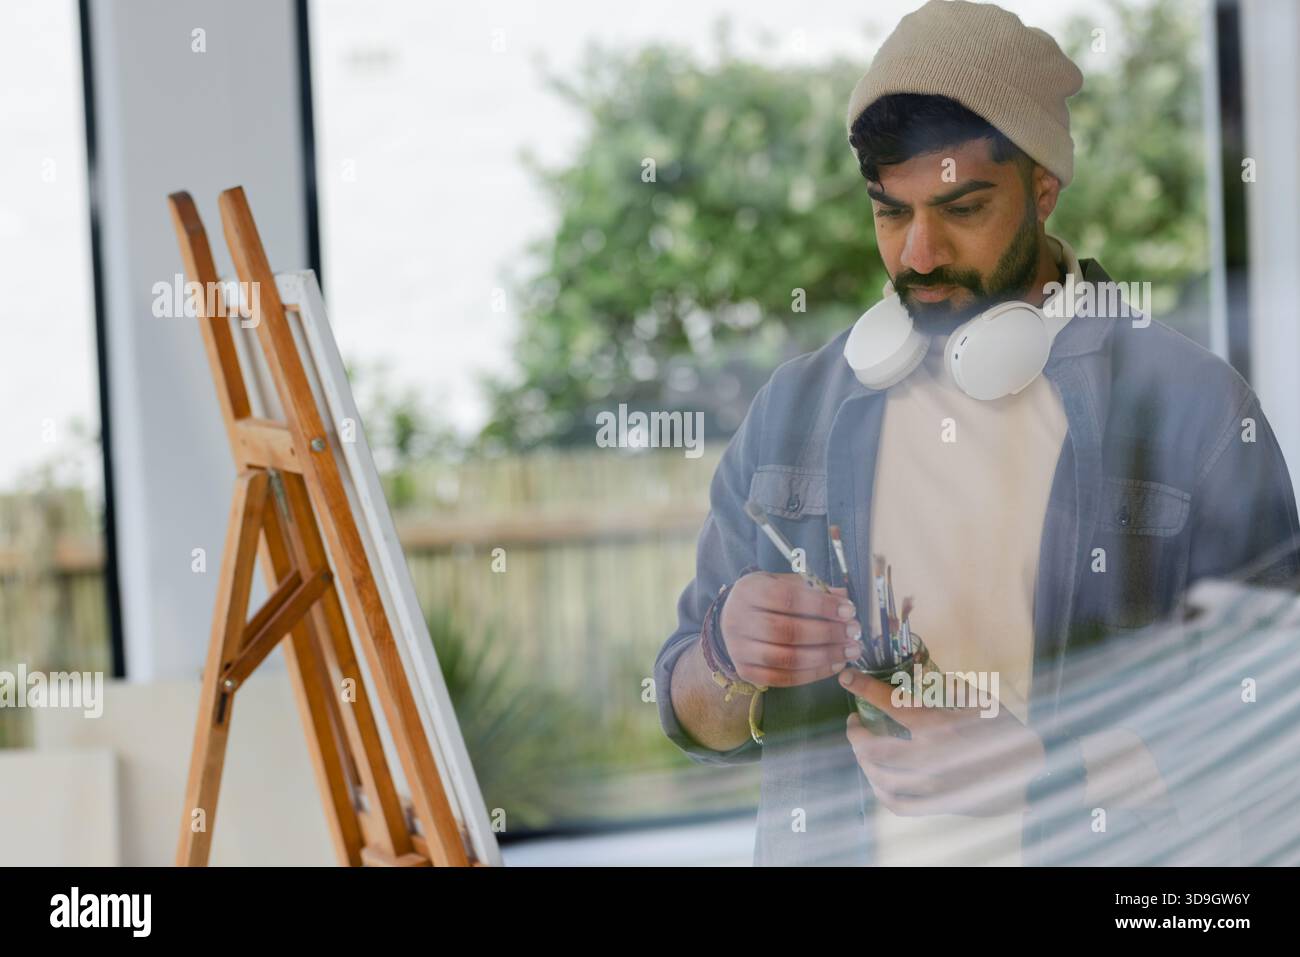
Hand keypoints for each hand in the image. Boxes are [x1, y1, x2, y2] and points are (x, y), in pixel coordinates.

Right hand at [719, 572, 863, 687]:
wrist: (733, 619)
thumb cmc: (765, 598)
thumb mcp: (784, 583)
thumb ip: (813, 589)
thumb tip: (844, 598)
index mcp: (748, 591)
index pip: (788, 598)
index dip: (821, 606)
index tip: (848, 611)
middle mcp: (738, 620)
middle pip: (788, 631)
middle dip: (827, 633)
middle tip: (853, 633)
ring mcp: (739, 649)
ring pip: (787, 658)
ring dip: (824, 657)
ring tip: (849, 652)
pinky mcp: (746, 672)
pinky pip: (783, 679)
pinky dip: (813, 674)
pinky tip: (834, 666)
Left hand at [838, 667, 1046, 815]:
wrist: (1031, 773)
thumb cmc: (1005, 731)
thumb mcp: (979, 699)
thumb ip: (943, 687)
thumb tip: (912, 674)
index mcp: (941, 725)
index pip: (889, 702)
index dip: (863, 687)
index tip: (847, 678)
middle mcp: (931, 757)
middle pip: (873, 746)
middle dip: (854, 733)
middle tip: (853, 722)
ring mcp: (932, 786)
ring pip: (879, 776)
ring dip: (863, 760)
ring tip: (862, 749)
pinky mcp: (938, 806)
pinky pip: (897, 804)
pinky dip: (880, 791)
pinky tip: (877, 778)